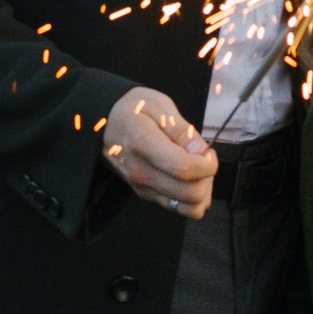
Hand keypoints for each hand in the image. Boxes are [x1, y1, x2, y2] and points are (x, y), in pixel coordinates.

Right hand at [105, 85, 216, 217]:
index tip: (208, 151)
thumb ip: (182, 130)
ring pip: (189, 208)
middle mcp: (141, 172)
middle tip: (204, 158)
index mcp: (143, 144)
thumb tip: (201, 151)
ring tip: (198, 169)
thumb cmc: (132, 111)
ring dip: (203, 190)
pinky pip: (179, 208)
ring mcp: (143, 187)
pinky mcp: (146, 195)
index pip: (184, 168)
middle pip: (191, 194)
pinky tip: (189, 177)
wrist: (104, 124)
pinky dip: (192, 197)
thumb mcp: (159, 105)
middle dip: (208, 177)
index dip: (207, 163)